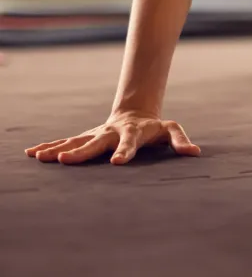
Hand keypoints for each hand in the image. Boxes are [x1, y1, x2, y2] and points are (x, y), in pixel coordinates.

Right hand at [25, 112, 200, 164]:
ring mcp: (97, 134)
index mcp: (133, 133)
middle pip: (95, 142)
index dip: (125, 152)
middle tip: (64, 159)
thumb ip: (180, 141)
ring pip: (76, 141)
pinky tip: (33, 153)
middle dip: (80, 151)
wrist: (135, 113)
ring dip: (58, 148)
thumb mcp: (171, 130)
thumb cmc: (155, 127)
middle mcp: (111, 132)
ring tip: (40, 156)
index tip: (117, 163)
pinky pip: (66, 141)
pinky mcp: (87, 137)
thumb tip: (194, 152)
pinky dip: (50, 146)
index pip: (130, 143)